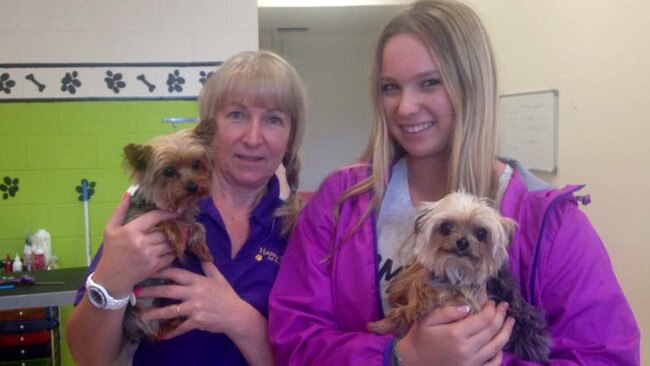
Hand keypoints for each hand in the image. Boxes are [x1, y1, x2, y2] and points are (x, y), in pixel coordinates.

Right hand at [93, 193, 177, 296]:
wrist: (111, 278)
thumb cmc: (111, 251)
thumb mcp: (110, 229)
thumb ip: (120, 211)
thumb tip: (129, 193)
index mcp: (131, 231)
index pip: (154, 217)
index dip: (167, 213)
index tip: (175, 211)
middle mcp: (141, 243)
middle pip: (165, 230)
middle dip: (173, 226)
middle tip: (179, 223)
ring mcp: (149, 255)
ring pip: (170, 242)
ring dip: (176, 238)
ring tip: (179, 234)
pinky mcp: (155, 266)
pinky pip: (171, 255)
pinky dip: (174, 250)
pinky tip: (173, 247)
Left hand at [138, 261, 250, 339]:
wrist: (236, 314)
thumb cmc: (226, 295)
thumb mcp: (218, 277)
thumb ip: (208, 266)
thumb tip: (201, 252)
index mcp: (198, 281)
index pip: (176, 273)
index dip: (161, 271)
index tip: (148, 270)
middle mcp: (194, 293)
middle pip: (168, 290)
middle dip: (151, 290)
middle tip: (136, 291)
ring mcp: (194, 308)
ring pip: (170, 310)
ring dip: (154, 313)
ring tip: (141, 315)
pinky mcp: (196, 322)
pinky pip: (180, 327)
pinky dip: (170, 332)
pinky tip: (160, 335)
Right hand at [398, 301, 513, 365]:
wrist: (412, 362)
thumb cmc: (419, 338)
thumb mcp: (427, 320)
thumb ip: (447, 311)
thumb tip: (468, 306)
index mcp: (456, 334)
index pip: (484, 319)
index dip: (491, 308)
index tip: (491, 300)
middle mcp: (467, 349)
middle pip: (493, 330)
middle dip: (501, 315)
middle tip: (504, 305)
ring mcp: (472, 363)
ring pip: (497, 346)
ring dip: (506, 332)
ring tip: (510, 320)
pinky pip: (493, 364)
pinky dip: (500, 353)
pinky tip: (500, 344)